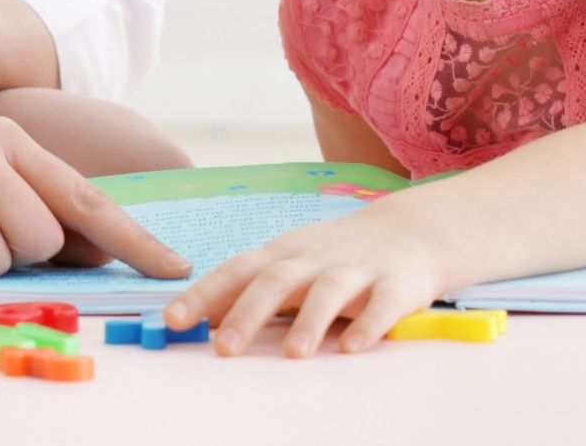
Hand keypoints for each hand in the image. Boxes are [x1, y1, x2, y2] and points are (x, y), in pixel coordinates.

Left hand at [162, 192, 449, 355]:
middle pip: (276, 280)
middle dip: (247, 313)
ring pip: (329, 291)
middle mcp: (315, 259)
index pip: (236, 270)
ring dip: (310, 322)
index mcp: (284, 253)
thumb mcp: (291, 263)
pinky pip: (383, 306)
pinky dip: (368, 326)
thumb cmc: (337, 255)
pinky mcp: (397, 285)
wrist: (412, 230)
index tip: (173, 320)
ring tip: (292, 354)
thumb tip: (198, 318)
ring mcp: (357, 270)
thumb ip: (250, 289)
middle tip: (224, 349)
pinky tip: (352, 348)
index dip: (204, 294)